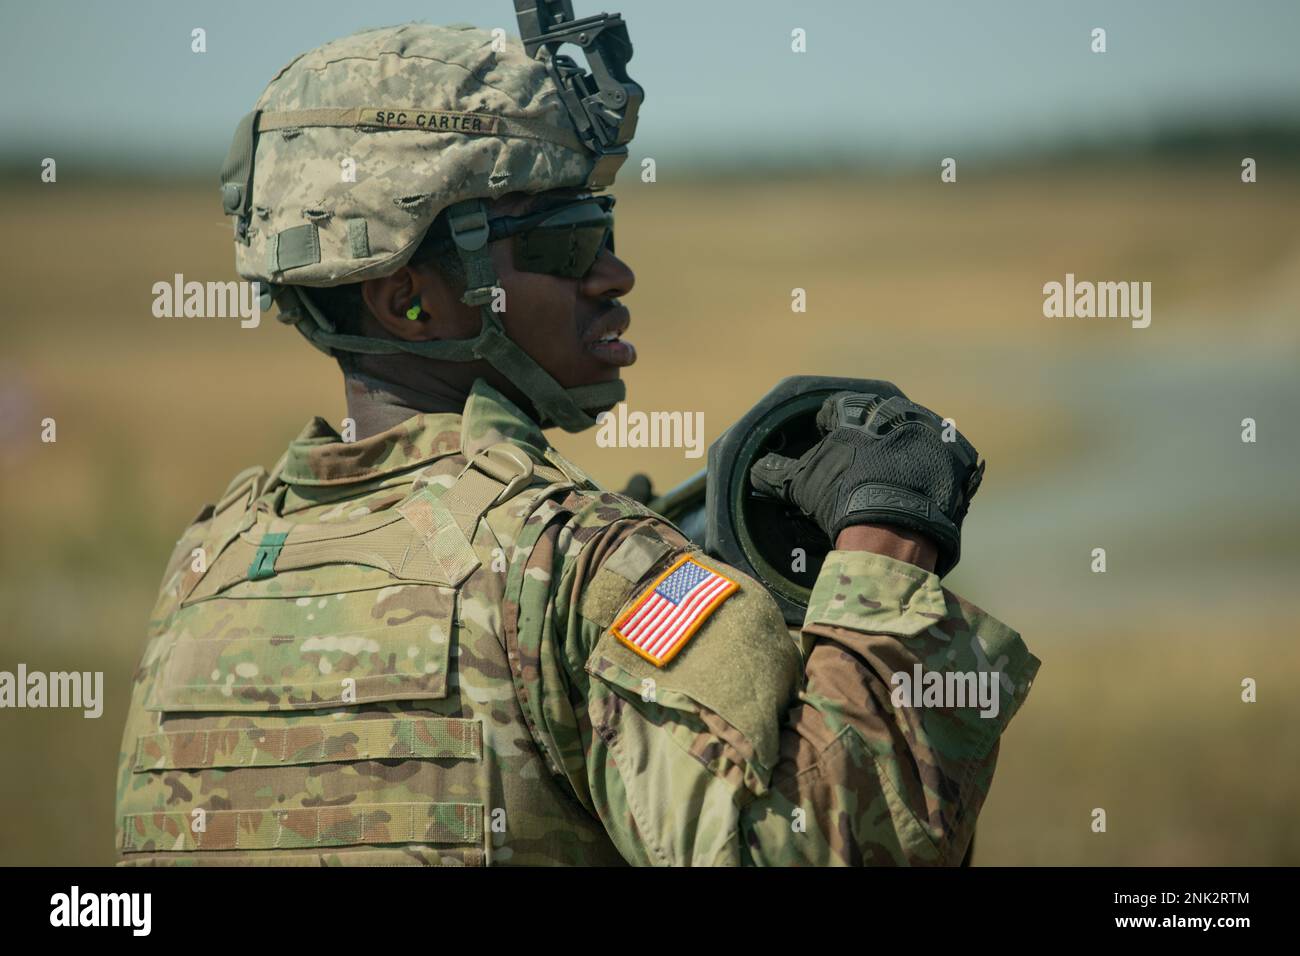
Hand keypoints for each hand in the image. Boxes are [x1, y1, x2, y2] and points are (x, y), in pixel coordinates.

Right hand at [748, 392, 984, 575]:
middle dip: (871, 431)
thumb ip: (780, 474)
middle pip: (881, 415)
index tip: (825, 434)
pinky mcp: (957, 460)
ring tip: (893, 471)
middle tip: (862, 457)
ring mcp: (932, 435)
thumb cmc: (844, 501)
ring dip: (904, 445)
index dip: (827, 423)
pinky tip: (920, 484)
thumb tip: (757, 471)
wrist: (897, 531)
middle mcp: (899, 414)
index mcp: (861, 413)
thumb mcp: (805, 486)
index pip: (838, 408)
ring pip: (913, 431)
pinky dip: (931, 467)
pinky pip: (944, 456)